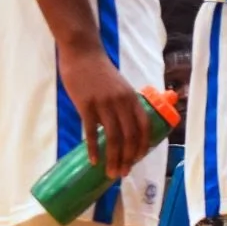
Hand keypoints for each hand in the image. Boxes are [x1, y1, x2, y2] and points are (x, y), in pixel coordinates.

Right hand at [59, 44, 152, 178]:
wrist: (82, 53)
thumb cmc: (100, 71)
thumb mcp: (120, 86)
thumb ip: (123, 104)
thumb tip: (124, 128)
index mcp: (132, 98)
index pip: (144, 126)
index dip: (142, 145)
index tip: (138, 159)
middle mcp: (121, 102)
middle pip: (129, 136)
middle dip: (127, 158)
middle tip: (122, 173)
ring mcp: (104, 104)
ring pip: (112, 138)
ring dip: (113, 158)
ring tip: (111, 173)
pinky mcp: (86, 105)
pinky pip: (90, 132)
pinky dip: (93, 149)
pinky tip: (94, 161)